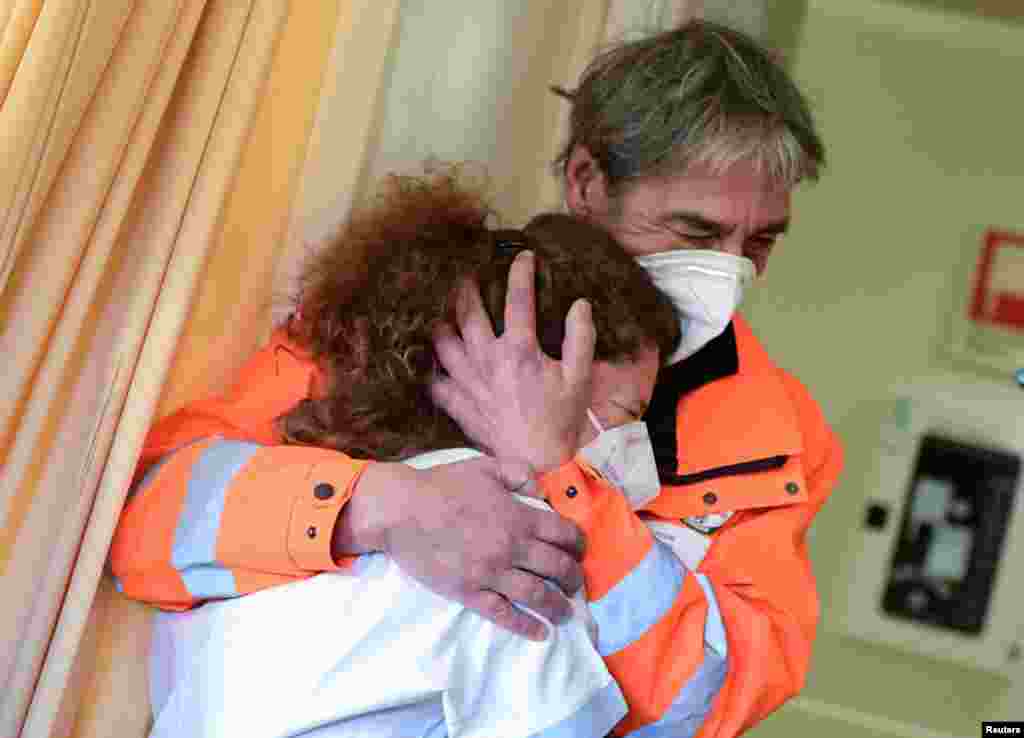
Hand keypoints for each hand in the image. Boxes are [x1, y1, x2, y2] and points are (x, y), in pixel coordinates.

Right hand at [334, 457, 585, 639]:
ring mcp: (492, 573)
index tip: (579, 551)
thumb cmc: (443, 486)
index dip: (578, 544)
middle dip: (573, 578)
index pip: (564, 534)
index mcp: (519, 516)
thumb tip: (542, 491)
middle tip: (575, 584)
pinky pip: (505, 615)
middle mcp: (512, 547)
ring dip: (558, 607)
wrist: (403, 511)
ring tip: (565, 614)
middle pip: (558, 568)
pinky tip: (540, 633)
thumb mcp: (486, 467)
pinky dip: (526, 626)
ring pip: (538, 595)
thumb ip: (520, 473)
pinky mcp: (471, 592)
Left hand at [430, 250, 595, 473]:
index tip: (523, 256)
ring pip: (442, 341)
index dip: (521, 272)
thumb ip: (581, 337)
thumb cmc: (561, 420)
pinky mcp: (457, 404)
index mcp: (519, 350)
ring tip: (440, 308)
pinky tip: (430, 357)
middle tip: (464, 272)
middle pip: (467, 312)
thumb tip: (580, 304)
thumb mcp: (580, 377)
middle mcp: (488, 360)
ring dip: (440, 320)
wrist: (539, 464)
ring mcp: (468, 382)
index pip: (518, 299)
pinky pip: (434, 380)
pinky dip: (430, 367)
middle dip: (465, 286)